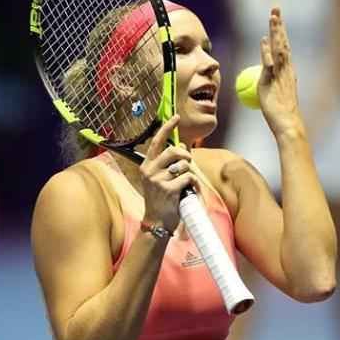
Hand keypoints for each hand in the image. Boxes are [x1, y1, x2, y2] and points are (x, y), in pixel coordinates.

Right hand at [140, 115, 199, 233]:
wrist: (156, 222)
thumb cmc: (160, 199)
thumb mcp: (157, 179)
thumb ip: (166, 163)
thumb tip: (182, 147)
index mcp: (146, 165)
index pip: (156, 141)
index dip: (167, 128)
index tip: (176, 117)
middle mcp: (150, 170)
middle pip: (174, 151)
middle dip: (186, 155)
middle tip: (188, 163)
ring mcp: (158, 180)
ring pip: (184, 164)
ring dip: (190, 172)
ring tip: (186, 182)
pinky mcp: (168, 189)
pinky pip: (189, 177)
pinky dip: (193, 184)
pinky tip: (189, 190)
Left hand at [257, 8, 303, 136]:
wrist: (288, 125)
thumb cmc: (282, 116)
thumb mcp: (276, 98)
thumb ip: (271, 87)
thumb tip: (266, 85)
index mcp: (289, 73)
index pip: (285, 49)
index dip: (281, 34)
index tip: (277, 21)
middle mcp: (287, 70)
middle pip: (283, 42)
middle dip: (279, 25)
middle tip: (276, 8)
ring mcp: (281, 75)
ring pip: (279, 48)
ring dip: (275, 31)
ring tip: (272, 16)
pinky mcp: (273, 81)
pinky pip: (269, 63)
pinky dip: (266, 51)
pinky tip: (263, 40)